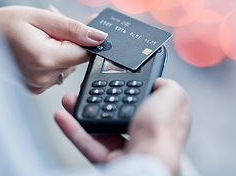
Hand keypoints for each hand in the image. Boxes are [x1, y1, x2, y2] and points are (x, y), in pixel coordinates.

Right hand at [0, 5, 106, 93]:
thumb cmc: (6, 23)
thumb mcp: (42, 17)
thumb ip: (74, 29)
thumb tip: (100, 37)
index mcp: (45, 59)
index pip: (85, 55)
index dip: (87, 40)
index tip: (85, 27)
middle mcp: (43, 78)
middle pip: (76, 59)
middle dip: (71, 41)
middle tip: (54, 26)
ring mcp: (39, 85)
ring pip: (67, 65)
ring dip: (62, 48)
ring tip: (43, 35)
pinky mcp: (36, 86)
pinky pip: (57, 71)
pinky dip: (54, 58)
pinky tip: (41, 46)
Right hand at [54, 78, 189, 174]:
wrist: (148, 158)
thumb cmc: (162, 130)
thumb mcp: (173, 96)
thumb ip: (167, 86)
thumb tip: (158, 82)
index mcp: (155, 117)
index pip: (135, 98)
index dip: (120, 87)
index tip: (106, 78)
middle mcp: (139, 132)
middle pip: (112, 111)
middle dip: (95, 97)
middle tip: (84, 87)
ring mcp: (122, 146)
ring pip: (97, 126)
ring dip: (81, 110)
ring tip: (69, 98)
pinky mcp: (107, 158)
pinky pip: (86, 142)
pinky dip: (72, 129)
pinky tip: (62, 115)